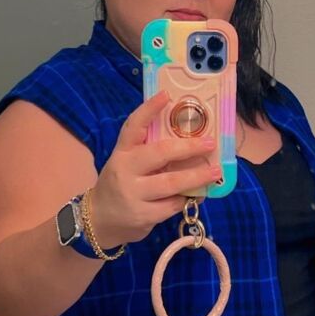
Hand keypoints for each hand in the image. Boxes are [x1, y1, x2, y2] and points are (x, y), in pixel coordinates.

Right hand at [89, 91, 219, 245]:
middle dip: (188, 147)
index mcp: (122, 152)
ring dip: (197, 176)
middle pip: (159, 153)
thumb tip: (189, 140)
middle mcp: (125, 170)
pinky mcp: (142, 215)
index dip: (149, 109)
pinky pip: (172, 204)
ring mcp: (133, 194)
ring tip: (215, 171)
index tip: (166, 95)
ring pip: (171, 182)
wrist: (99, 220)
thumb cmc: (121, 185)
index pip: (133, 126)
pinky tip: (198, 194)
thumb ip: (148, 152)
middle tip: (210, 143)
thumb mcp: (127, 164)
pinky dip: (187, 198)